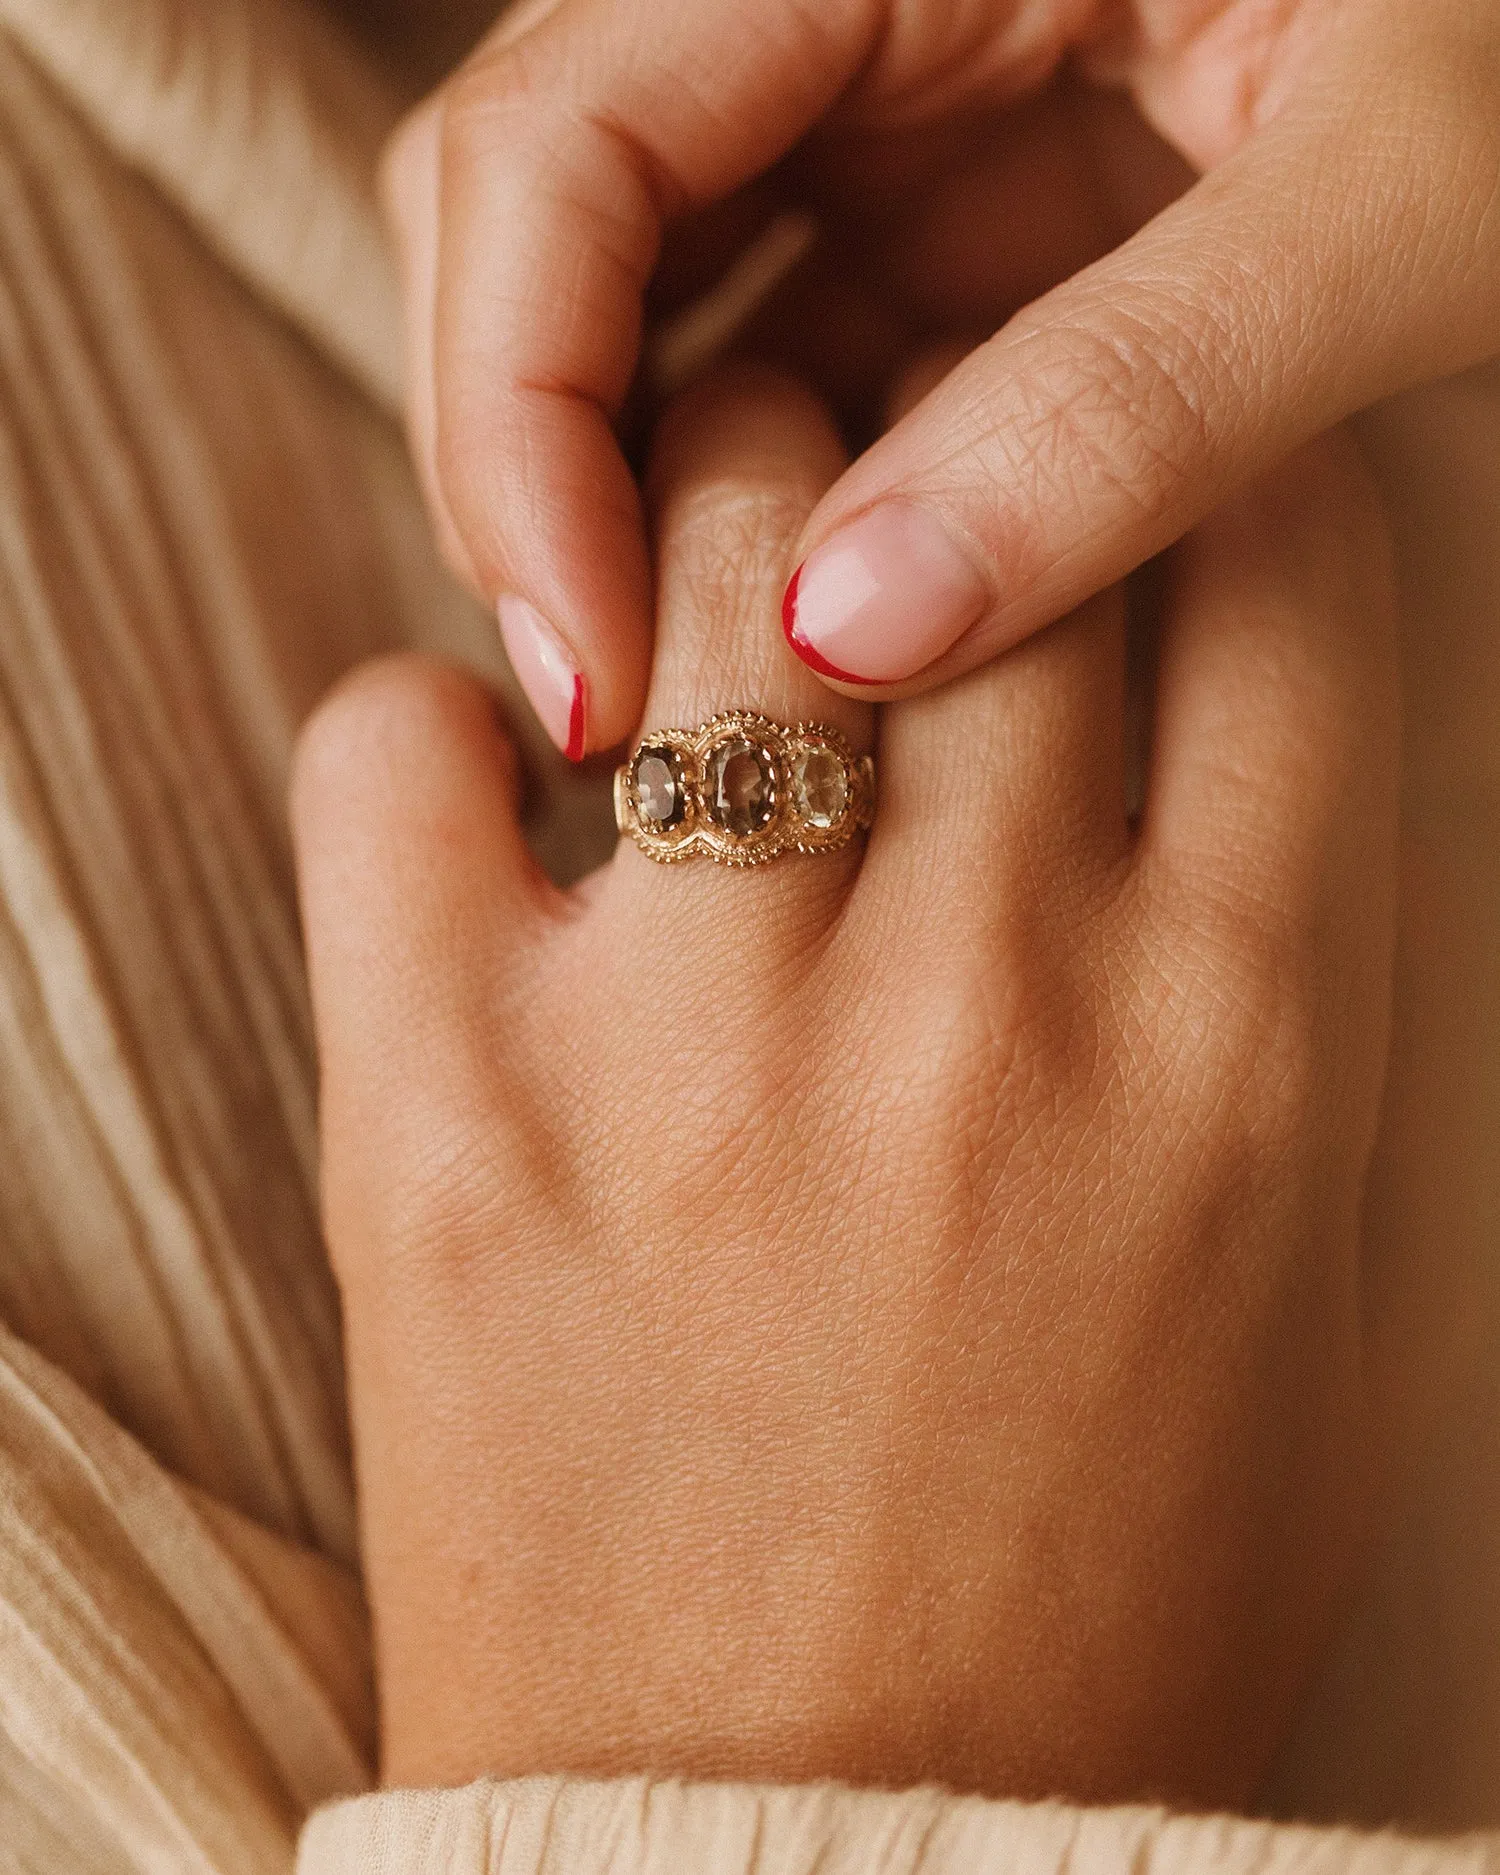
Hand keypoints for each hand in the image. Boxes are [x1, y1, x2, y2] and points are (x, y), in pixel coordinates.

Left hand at [293, 369, 1398, 1801]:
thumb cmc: (1094, 1604)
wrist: (815, 1864)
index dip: (1205, 479)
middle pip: (986, 515)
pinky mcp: (442, 1114)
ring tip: (697, 594)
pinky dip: (425, 715)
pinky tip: (482, 781)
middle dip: (951, 452)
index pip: (1281, 580)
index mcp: (1240, 1045)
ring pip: (708, 554)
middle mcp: (987, 1006)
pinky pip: (389, 752)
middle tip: (895, 498)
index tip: (1124, 485)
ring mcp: (699, 1050)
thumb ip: (1300, 1004)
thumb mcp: (1308, 1303)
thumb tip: (1236, 748)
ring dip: (706, 513)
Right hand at [382, 0, 1495, 756]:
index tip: (590, 680)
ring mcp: (865, 95)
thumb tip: (855, 636)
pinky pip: (748, 346)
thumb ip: (1144, 399)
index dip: (512, 415)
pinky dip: (735, 501)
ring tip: (687, 700)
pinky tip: (811, 630)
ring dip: (614, 504)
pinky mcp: (919, 199)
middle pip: (526, 223)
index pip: (555, 140)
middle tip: (615, 721)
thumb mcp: (1406, 194)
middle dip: (530, 478)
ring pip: (612, 296)